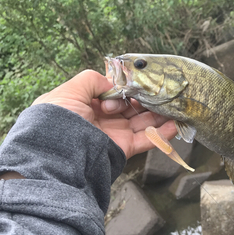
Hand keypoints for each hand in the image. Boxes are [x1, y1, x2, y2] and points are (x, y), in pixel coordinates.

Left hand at [32, 70, 176, 158]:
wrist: (57, 154)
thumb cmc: (58, 120)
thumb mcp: (69, 91)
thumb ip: (92, 80)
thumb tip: (115, 85)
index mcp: (89, 105)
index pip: (115, 93)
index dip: (128, 87)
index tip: (142, 82)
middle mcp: (103, 119)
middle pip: (132, 107)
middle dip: (148, 99)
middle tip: (164, 92)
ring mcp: (115, 134)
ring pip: (143, 122)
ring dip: (160, 115)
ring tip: (176, 106)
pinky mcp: (124, 148)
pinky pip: (147, 140)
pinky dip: (162, 134)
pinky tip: (175, 124)